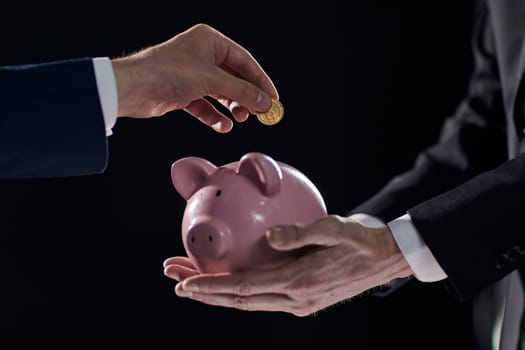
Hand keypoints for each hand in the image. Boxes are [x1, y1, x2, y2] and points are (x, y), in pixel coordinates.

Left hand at [112, 23, 276, 132]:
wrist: (132, 89)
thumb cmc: (166, 72)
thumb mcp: (211, 80)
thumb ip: (241, 92)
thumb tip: (265, 102)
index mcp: (210, 41)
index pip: (244, 61)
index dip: (261, 81)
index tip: (273, 98)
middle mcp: (202, 55)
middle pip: (234, 78)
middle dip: (247, 97)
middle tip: (260, 113)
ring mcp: (192, 75)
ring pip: (221, 93)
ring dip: (232, 107)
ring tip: (241, 118)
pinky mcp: (183, 93)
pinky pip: (206, 105)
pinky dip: (215, 116)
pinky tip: (222, 125)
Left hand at [163, 215, 412, 316]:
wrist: (385, 260)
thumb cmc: (361, 241)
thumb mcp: (335, 229)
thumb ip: (301, 233)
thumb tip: (269, 236)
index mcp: (300, 283)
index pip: (245, 288)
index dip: (212, 288)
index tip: (185, 285)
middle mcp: (295, 300)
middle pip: (239, 300)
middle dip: (204, 291)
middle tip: (174, 279)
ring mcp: (298, 304)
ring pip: (247, 301)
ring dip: (217, 293)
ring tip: (189, 281)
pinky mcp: (301, 300)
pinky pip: (261, 298)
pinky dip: (237, 292)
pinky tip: (225, 281)